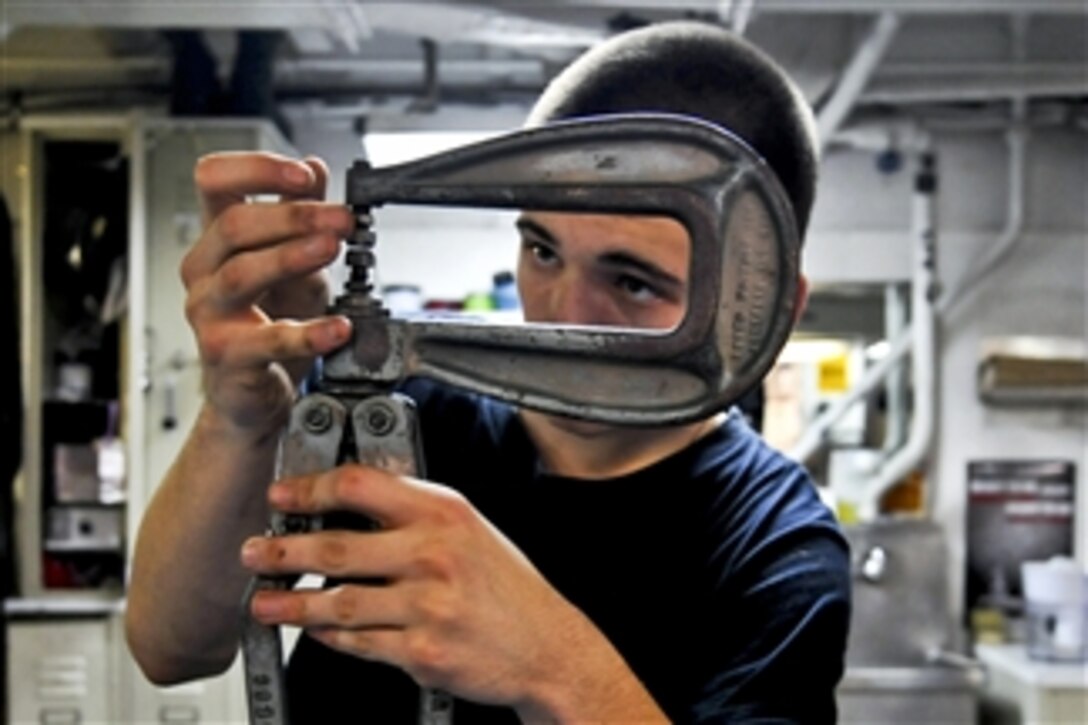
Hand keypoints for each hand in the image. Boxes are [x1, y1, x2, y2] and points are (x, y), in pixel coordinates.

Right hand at [181, 152, 355, 438]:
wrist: (256, 390)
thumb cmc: (270, 322)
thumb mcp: (295, 260)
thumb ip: (302, 216)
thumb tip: (315, 167)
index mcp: (217, 238)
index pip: (215, 180)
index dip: (258, 170)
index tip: (305, 174)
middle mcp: (204, 270)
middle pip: (234, 225)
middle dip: (294, 215)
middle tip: (342, 219)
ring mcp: (209, 312)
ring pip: (241, 273)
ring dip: (292, 257)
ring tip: (331, 249)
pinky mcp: (226, 354)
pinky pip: (268, 340)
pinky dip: (310, 333)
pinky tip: (339, 327)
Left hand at [240, 464, 598, 711]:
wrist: (546, 647)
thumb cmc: (506, 588)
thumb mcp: (470, 529)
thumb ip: (415, 512)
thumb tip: (349, 501)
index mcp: (445, 513)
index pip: (362, 486)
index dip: (312, 488)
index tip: (284, 495)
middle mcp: (434, 555)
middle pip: (337, 547)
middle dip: (284, 550)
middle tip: (257, 551)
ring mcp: (427, 606)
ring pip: (337, 602)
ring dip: (291, 603)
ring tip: (265, 601)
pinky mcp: (420, 651)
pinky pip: (357, 642)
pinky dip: (328, 636)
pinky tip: (314, 629)